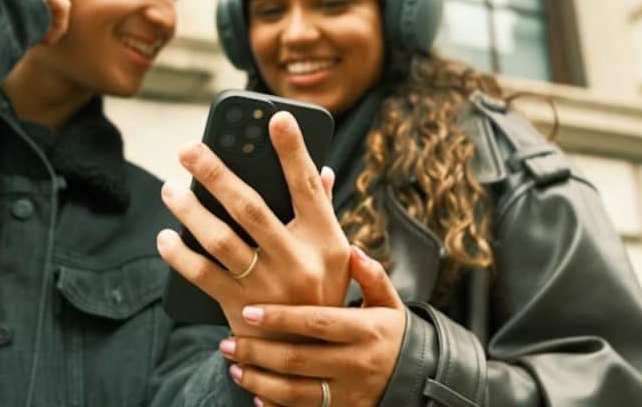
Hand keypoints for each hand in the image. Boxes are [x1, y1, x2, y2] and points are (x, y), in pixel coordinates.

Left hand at [156, 111, 351, 335]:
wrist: (309, 355)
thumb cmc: (321, 291)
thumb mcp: (336, 253)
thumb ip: (324, 210)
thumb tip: (322, 170)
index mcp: (325, 239)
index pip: (307, 185)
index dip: (293, 150)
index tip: (276, 117)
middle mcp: (297, 260)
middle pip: (251, 207)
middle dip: (216, 174)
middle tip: (188, 148)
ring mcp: (267, 286)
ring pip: (220, 240)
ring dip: (190, 211)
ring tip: (170, 189)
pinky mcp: (240, 307)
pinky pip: (201, 276)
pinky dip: (179, 256)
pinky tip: (165, 238)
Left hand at [222, 246, 406, 406]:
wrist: (415, 378)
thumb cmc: (392, 332)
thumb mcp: (389, 302)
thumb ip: (371, 276)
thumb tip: (352, 250)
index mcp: (365, 330)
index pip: (317, 322)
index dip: (281, 318)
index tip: (249, 311)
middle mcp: (356, 363)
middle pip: (298, 360)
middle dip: (258, 352)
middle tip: (226, 343)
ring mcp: (348, 393)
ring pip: (295, 392)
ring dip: (259, 381)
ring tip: (234, 367)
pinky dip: (276, 406)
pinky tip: (255, 395)